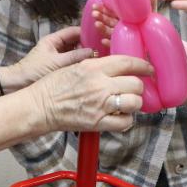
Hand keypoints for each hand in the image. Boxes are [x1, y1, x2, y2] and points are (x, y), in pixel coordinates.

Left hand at [5, 26, 93, 89]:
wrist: (16, 85)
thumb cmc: (34, 71)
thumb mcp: (56, 63)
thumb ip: (75, 56)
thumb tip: (94, 52)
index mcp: (53, 40)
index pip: (74, 31)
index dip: (87, 32)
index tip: (101, 36)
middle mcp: (56, 46)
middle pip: (76, 42)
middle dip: (88, 45)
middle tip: (104, 50)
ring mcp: (57, 57)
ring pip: (75, 53)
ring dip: (85, 56)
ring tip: (100, 59)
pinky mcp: (57, 68)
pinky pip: (71, 63)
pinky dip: (79, 64)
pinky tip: (90, 68)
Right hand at [28, 54, 152, 132]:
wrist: (38, 107)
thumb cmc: (52, 86)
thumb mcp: (74, 67)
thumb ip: (96, 66)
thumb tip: (116, 66)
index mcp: (93, 67)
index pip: (128, 63)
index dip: (143, 65)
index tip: (148, 68)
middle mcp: (100, 85)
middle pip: (135, 84)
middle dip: (138, 87)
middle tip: (133, 89)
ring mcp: (100, 105)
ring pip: (134, 102)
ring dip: (134, 103)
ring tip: (126, 103)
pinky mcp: (97, 122)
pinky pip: (125, 122)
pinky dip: (126, 120)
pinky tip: (120, 117)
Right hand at [91, 0, 156, 48]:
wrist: (155, 42)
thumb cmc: (151, 27)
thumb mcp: (151, 14)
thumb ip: (151, 4)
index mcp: (125, 18)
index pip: (112, 12)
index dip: (104, 9)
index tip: (95, 6)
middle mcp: (121, 27)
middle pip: (109, 21)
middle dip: (100, 17)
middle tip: (94, 13)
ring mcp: (121, 37)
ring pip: (109, 32)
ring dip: (102, 28)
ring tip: (97, 24)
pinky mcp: (124, 47)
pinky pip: (115, 45)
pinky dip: (109, 43)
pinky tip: (104, 41)